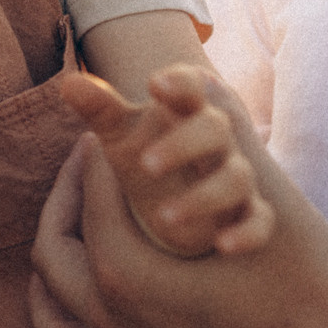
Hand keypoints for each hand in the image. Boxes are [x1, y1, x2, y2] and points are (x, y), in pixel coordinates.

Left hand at [30, 80, 327, 327]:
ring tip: (77, 214)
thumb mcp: (268, 209)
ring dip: (59, 250)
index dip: (98, 156)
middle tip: (90, 161)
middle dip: (67, 197)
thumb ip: (229, 143)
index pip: (91, 200)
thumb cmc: (305, 294)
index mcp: (127, 276)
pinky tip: (77, 283)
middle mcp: (111, 320)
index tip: (108, 128)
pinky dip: (56, 311)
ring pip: (50, 302)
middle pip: (53, 249)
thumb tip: (201, 82)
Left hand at [60, 65, 272, 257]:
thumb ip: (99, 107)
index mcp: (186, 110)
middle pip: (215, 129)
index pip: (192, 85)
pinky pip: (259, 220)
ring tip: (164, 218)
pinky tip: (223, 245)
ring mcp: (235, 174)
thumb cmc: (146, 148)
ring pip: (235, 177)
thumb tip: (67, 82)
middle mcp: (216, 140)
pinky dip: (246, 232)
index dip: (179, 81)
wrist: (181, 186)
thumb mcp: (120, 131)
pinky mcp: (247, 212)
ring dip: (205, 196)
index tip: (153, 84)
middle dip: (183, 144)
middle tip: (145, 164)